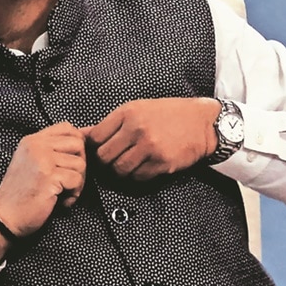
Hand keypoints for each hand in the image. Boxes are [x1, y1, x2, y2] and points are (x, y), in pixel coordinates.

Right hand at [0, 122, 86, 239]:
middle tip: (68, 182)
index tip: (71, 163)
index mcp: (32, 140)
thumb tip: (83, 141)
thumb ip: (52, 151)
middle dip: (80, 165)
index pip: (67, 127)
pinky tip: (59, 201)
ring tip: (62, 193)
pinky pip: (77, 180)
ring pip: (80, 163)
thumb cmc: (20, 195)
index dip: (78, 144)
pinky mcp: (48, 176)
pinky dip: (73, 195)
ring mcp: (42, 159)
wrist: (4, 218)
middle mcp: (36, 145)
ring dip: (77, 183)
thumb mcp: (32, 164)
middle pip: (78, 143)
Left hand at [83, 97, 219, 179]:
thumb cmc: (168, 114)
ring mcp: (150, 147)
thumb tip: (83, 134)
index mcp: (127, 113)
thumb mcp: (137, 108)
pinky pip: (138, 177)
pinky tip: (142, 168)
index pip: (95, 137)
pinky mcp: (162, 163)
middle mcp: (137, 129)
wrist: (202, 122)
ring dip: (119, 171)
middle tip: (111, 161)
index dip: (92, 147)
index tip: (97, 150)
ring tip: (127, 165)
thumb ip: (111, 123)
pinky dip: (136, 176)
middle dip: (104, 162)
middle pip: (104, 156)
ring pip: (119, 170)